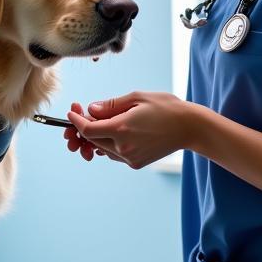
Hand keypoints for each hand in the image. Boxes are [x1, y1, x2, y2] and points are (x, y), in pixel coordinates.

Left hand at [65, 92, 195, 168]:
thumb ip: (110, 105)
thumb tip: (91, 110)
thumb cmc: (165, 107)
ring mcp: (129, 158)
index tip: (72, 112)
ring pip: (102, 148)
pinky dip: (109, 143)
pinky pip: (114, 153)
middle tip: (83, 113)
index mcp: (121, 129)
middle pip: (92, 140)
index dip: (76, 121)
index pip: (87, 129)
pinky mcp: (136, 163)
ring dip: (97, 136)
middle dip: (84, 127)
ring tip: (100, 121)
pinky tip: (115, 131)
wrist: (189, 127)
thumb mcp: (136, 98)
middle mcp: (123, 147)